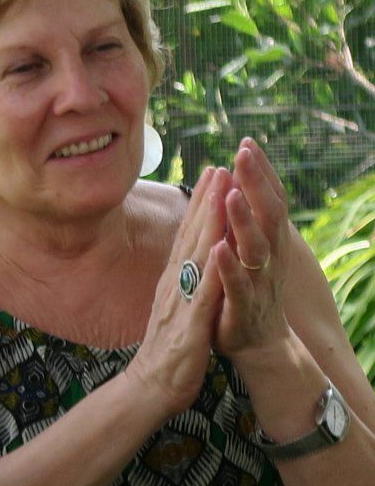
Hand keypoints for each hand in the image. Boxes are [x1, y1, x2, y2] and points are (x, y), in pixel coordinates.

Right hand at [126, 162, 226, 416]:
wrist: (149, 388)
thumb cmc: (164, 354)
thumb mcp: (173, 312)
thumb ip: (180, 288)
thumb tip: (185, 267)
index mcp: (173, 283)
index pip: (187, 237)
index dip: (201, 206)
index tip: (212, 177)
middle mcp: (174, 285)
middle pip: (191, 236)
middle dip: (207, 200)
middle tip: (219, 167)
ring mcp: (180, 301)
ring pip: (197, 254)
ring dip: (209, 220)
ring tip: (220, 190)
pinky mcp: (190, 322)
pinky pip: (204, 290)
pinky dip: (212, 265)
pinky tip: (221, 245)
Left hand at [209, 138, 296, 359]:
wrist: (257, 344)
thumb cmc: (246, 292)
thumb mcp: (247, 253)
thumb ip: (244, 223)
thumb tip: (236, 185)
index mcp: (267, 243)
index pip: (266, 200)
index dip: (259, 173)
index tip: (247, 141)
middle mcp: (268, 258)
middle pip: (266, 214)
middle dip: (255, 183)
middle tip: (244, 152)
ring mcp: (257, 282)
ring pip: (254, 247)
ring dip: (243, 219)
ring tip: (231, 192)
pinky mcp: (241, 308)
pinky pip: (236, 286)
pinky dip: (228, 267)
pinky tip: (218, 249)